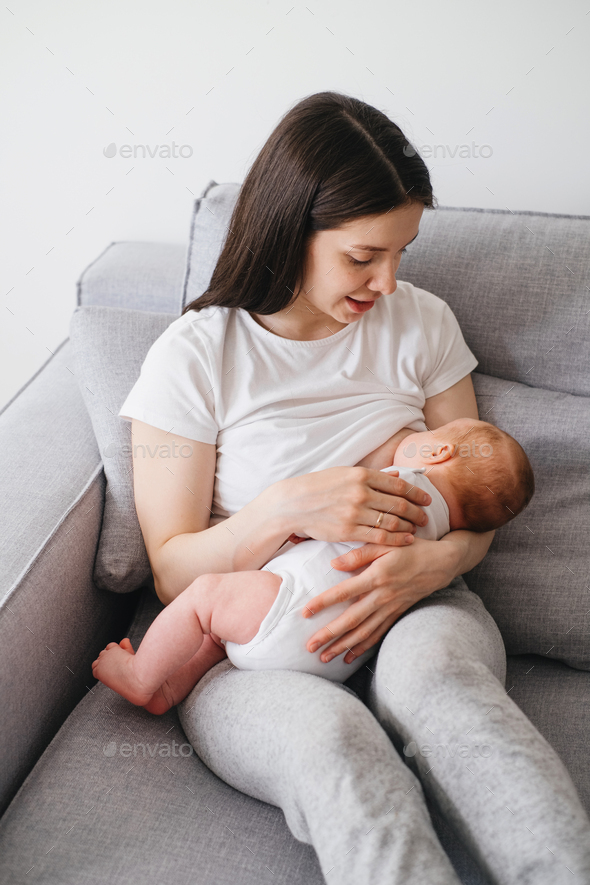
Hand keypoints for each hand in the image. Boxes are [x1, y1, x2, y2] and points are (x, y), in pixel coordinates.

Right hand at [278, 466, 430, 547]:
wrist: (292, 504)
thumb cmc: (319, 487)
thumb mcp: (344, 474)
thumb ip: (373, 476)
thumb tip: (397, 476)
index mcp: (361, 475)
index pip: (399, 485)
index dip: (417, 493)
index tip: (427, 499)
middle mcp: (361, 493)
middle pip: (399, 504)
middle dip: (416, 512)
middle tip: (426, 517)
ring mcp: (355, 513)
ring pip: (392, 521)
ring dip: (409, 526)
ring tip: (417, 529)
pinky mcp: (348, 531)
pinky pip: (379, 537)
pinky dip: (396, 539)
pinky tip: (406, 540)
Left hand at [303, 537, 456, 663]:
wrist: (442, 562)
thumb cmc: (410, 548)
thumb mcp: (385, 543)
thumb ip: (358, 554)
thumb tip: (333, 564)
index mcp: (377, 576)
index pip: (344, 592)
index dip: (323, 602)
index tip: (305, 612)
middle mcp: (383, 596)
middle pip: (352, 620)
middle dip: (329, 635)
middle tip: (309, 647)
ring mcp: (391, 608)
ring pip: (364, 632)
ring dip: (343, 647)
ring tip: (324, 658)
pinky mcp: (397, 614)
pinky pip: (378, 634)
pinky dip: (363, 648)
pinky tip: (349, 657)